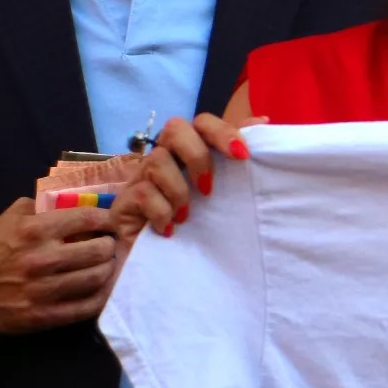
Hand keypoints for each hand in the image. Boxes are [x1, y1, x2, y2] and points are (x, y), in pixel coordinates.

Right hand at [0, 198, 119, 332]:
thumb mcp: (8, 219)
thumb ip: (39, 208)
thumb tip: (73, 202)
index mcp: (33, 231)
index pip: (88, 219)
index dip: (108, 220)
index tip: (112, 224)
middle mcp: (41, 259)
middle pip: (100, 250)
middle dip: (110, 246)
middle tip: (109, 247)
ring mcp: (43, 290)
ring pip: (98, 278)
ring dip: (109, 270)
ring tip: (106, 266)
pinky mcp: (43, 316)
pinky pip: (88, 307)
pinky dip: (101, 296)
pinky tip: (101, 289)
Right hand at [113, 113, 254, 241]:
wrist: (162, 266)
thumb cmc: (197, 224)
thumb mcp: (224, 191)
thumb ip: (236, 158)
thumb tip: (263, 122)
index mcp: (189, 152)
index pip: (202, 122)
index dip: (223, 132)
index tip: (243, 155)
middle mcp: (164, 158)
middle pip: (175, 128)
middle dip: (197, 155)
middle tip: (209, 188)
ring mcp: (141, 178)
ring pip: (157, 160)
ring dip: (179, 190)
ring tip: (186, 215)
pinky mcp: (124, 202)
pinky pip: (142, 193)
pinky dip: (162, 212)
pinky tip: (170, 228)